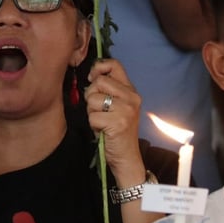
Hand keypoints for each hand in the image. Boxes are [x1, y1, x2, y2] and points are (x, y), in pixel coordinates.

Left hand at [85, 58, 142, 177]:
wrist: (127, 158)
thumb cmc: (117, 131)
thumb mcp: (118, 106)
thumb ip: (109, 90)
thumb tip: (92, 75)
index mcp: (131, 91)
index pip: (114, 64)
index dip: (98, 68)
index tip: (92, 79)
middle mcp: (131, 97)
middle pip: (99, 82)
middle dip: (91, 95)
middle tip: (98, 110)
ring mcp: (126, 110)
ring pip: (93, 99)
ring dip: (91, 112)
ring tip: (101, 121)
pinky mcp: (117, 122)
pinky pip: (92, 116)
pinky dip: (93, 125)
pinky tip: (102, 130)